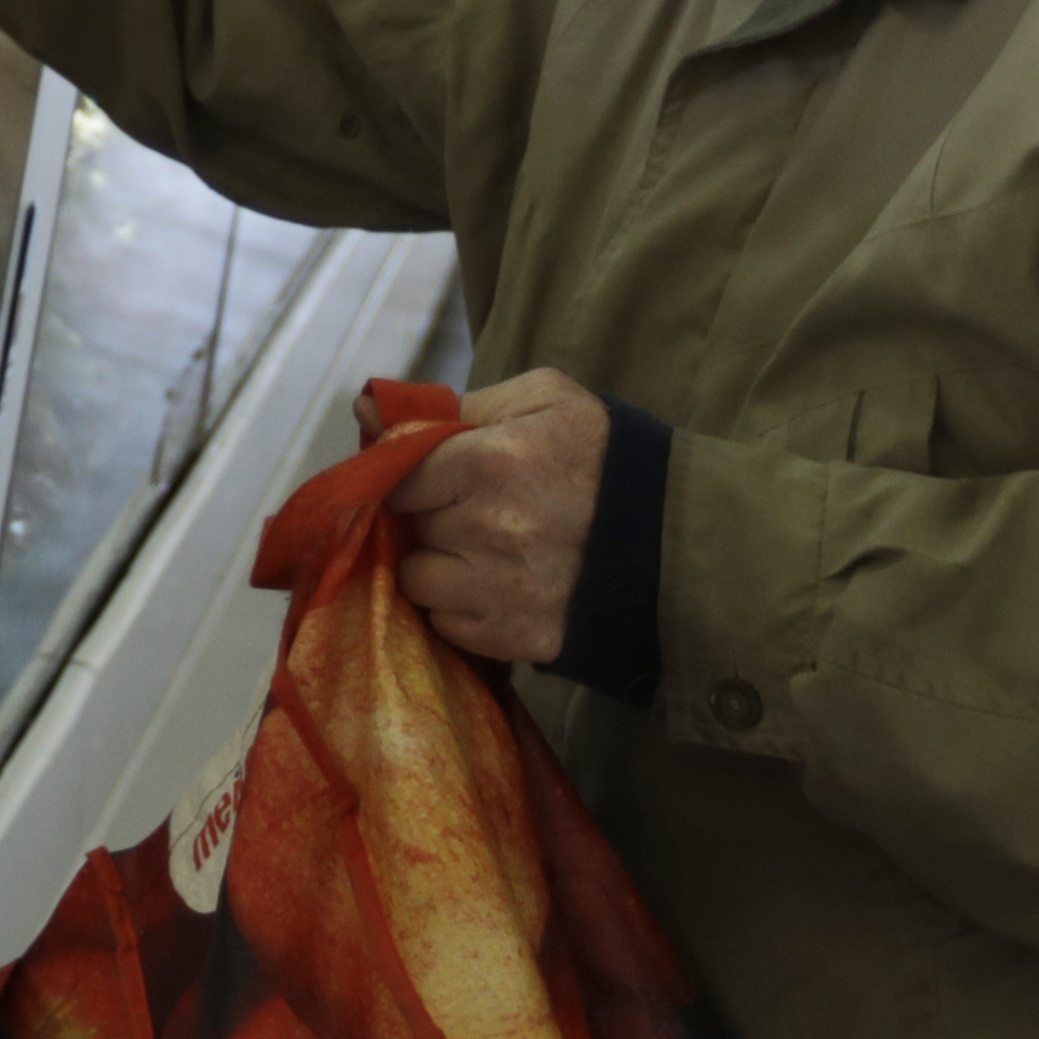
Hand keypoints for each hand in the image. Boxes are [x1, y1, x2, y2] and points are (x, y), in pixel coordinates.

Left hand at [381, 368, 610, 667]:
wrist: (674, 538)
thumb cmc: (602, 455)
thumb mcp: (541, 400)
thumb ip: (451, 404)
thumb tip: (365, 413)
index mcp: (491, 460)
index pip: (398, 474)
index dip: (416, 474)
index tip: (441, 476)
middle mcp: (488, 529)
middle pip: (409, 526)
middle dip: (431, 516)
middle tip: (477, 509)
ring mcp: (499, 589)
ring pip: (419, 579)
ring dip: (440, 565)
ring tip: (487, 550)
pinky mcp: (513, 637)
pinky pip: (447, 625)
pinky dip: (463, 607)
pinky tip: (501, 585)